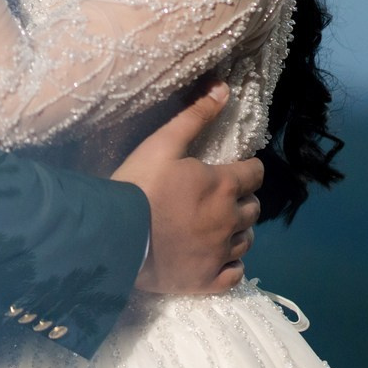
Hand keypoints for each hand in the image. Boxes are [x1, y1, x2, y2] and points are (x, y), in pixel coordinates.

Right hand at [113, 83, 263, 296]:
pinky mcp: (207, 280)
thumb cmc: (137, 186)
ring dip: (237, 231)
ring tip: (218, 228)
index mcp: (224, 186)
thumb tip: (224, 87)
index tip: (235, 169)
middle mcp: (230, 221)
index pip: (255, 174)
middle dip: (242, 200)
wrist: (113, 237)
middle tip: (220, 198)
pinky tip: (217, 258)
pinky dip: (230, 265)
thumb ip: (194, 116)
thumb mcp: (162, 144)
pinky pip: (234, 274)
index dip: (247, 169)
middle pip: (253, 209)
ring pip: (246, 241)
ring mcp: (220, 254)